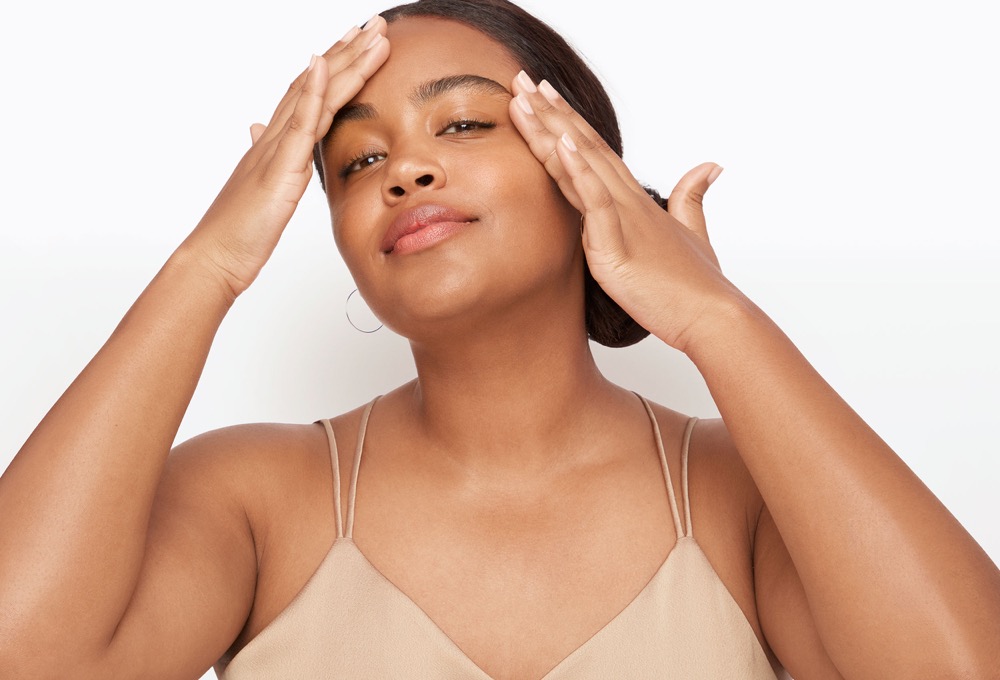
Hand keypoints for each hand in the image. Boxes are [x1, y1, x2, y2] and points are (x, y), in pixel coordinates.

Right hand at [184, 17, 389, 298]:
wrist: (215, 257)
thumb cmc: (238, 231)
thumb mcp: (260, 189)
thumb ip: (263, 157)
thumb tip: (256, 131)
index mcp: (274, 144)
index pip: (309, 94)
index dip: (335, 66)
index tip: (359, 43)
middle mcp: (273, 137)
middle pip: (314, 83)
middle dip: (347, 52)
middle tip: (375, 25)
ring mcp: (275, 149)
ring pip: (313, 95)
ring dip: (343, 62)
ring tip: (370, 35)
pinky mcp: (278, 167)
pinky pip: (297, 124)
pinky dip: (310, 91)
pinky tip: (322, 64)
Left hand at [508, 71, 743, 352]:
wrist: (712, 316)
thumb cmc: (699, 284)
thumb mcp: (694, 234)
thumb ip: (691, 198)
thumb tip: (709, 166)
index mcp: (635, 202)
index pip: (595, 152)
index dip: (569, 122)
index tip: (544, 95)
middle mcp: (627, 203)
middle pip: (582, 147)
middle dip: (550, 113)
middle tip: (521, 79)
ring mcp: (622, 221)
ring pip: (582, 165)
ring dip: (552, 131)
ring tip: (526, 99)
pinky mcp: (618, 246)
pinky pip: (597, 202)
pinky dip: (580, 173)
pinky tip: (562, 146)